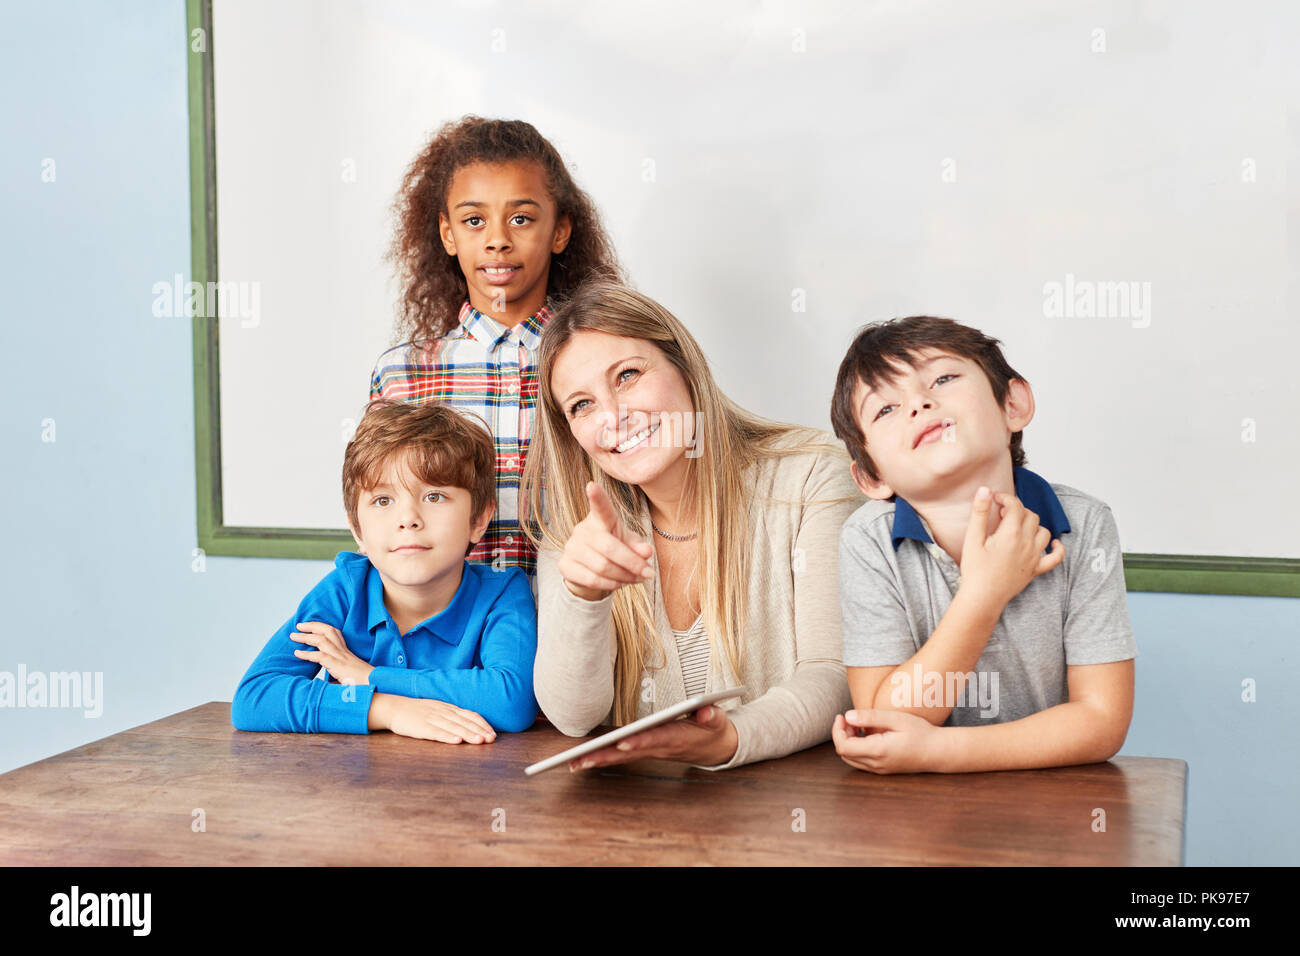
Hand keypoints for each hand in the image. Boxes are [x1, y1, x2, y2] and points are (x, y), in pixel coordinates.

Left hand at [291, 622, 374, 684]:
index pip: (334, 632)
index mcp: (346, 651)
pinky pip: (320, 656)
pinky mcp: (338, 666)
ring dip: (306, 637)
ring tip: (293, 636)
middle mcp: (343, 651)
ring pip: (322, 641)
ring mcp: (341, 657)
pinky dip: (307, 654)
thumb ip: (335, 675)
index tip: (309, 626)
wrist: (374, 687)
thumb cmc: (362, 684)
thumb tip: (323, 683)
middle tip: (298, 625)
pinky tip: (297, 653)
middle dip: (312, 626)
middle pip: (328, 631)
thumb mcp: (347, 676)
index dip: (321, 627)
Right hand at [376, 693, 496, 743]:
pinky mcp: (421, 728)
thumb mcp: (439, 709)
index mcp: (449, 708)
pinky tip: (456, 741)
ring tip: (479, 741)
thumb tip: (472, 724)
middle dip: (479, 731)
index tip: (493, 733)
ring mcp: (432, 719)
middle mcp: (443, 712)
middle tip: (491, 739)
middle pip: (465, 722)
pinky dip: (447, 736)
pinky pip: (436, 732)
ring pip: (453, 727)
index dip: (482, 724)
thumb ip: (454, 716)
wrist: (395, 708)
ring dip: (468, 734)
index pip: (470, 715)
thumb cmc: (419, 711)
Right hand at [558, 480, 655, 600]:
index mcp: (600, 519)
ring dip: (624, 576)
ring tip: (636, 579)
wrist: (589, 571)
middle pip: (609, 547)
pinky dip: (610, 585)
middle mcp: (582, 529)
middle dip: (632, 563)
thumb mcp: (629, 544)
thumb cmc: (613, 550)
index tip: (592, 485)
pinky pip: (592, 579)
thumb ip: (638, 546)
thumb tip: (646, 552)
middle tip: (648, 573)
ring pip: (602, 566)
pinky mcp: (565, 565)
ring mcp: (571, 547)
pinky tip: (619, 583)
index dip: (597, 497)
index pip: (600, 507)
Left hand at [568, 705, 737, 770]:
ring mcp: (651, 751)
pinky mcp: (646, 751)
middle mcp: (660, 747)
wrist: (716, 749)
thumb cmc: (713, 730)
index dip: (639, 742)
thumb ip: (712, 716)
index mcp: (677, 738)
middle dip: (606, 756)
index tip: (622, 742)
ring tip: (573, 763)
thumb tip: (706, 711)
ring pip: (622, 757)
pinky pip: (622, 757)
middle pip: (630, 753)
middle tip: (581, 760)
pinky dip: (603, 758)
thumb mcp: (718, 721)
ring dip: (598, 760)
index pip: (655, 739)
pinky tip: (584, 760)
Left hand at [832, 708, 942, 773]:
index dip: (837, 730)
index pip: (843, 746)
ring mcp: (879, 770)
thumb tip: (847, 716)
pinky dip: (856, 748)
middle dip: (841, 735)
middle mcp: (876, 764)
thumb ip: (870, 717)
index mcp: (878, 751)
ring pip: (851, 759)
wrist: (938, 752)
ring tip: (857, 725)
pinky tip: (866, 735)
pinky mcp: (883, 770)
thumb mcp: (896, 719)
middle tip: (849, 719)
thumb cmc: (920, 733)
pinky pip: (861, 762)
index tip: (841, 716)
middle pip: (844, 754)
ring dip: (847, 742)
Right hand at [958, 487, 1063, 613]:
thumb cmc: (975, 570)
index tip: (994, 498)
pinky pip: (1056, 557)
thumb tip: (985, 490)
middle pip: (1030, 515)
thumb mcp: (972, 539)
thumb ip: (979, 513)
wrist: (982, 598)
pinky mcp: (1036, 569)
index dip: (1005, 497)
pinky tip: (1051, 542)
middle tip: (1001, 514)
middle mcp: (1026, 543)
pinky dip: (1057, 548)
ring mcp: (1034, 557)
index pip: (1015, 505)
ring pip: (1043, 530)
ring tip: (1016, 526)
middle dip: (1016, 509)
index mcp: (1010, 534)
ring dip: (1031, 524)